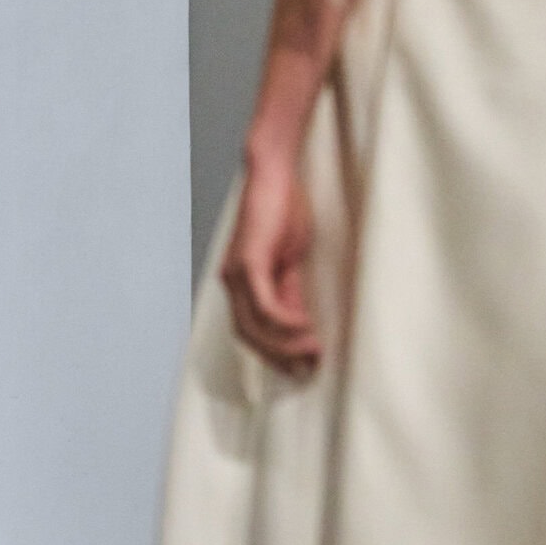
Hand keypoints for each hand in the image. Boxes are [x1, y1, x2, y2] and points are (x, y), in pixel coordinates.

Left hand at [218, 153, 319, 377]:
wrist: (274, 175)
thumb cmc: (283, 213)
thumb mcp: (290, 261)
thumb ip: (291, 293)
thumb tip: (302, 327)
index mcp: (241, 284)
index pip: (250, 332)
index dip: (273, 354)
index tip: (300, 369)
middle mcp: (232, 282)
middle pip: (248, 336)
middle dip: (279, 357)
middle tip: (309, 367)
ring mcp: (236, 273)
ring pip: (254, 325)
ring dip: (284, 344)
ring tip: (313, 351)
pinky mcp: (248, 262)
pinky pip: (263, 304)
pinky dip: (284, 321)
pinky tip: (305, 328)